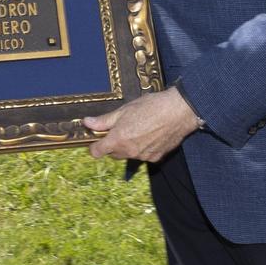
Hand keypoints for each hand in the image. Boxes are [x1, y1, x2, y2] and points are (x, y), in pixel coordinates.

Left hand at [84, 87, 201, 162]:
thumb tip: (87, 123)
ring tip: (138, 128)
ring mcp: (144, 156)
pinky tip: (150, 134)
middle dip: (113, 144)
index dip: (94, 146)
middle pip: (114, 154)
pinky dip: (143, 148)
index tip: (97, 139)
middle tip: (120, 128)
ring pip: (129, 155)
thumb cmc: (150, 107)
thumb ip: (104, 120)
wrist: (178, 112)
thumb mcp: (123, 110)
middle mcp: (129, 152)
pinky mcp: (156, 157)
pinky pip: (144, 155)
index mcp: (118, 140)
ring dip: (129, 146)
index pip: (97, 152)